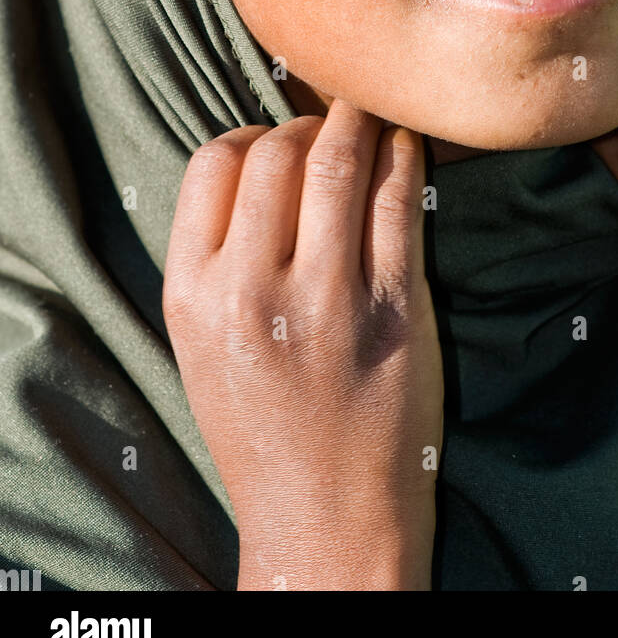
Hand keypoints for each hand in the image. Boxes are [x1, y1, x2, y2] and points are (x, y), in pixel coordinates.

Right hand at [163, 99, 443, 590]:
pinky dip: (403, 158)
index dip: (249, 136)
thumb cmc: (265, 430)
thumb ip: (217, 257)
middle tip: (331, 125)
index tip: (276, 141)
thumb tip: (260, 157)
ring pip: (340, 164)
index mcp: (192, 296)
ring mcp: (326, 299)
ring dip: (359, 123)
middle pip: (276, 153)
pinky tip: (406, 146)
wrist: (327, 522)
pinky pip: (398, 203)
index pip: (211, 164)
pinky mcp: (396, 309)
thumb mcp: (202, 346)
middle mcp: (250, 291)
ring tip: (371, 115)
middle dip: (307, 124)